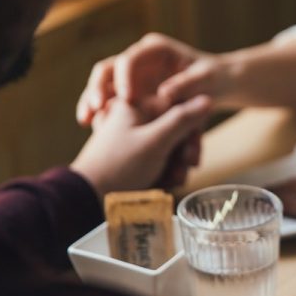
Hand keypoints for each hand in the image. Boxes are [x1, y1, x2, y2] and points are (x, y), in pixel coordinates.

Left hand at [71, 95, 211, 196]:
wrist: (89, 197)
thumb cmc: (119, 166)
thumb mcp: (156, 140)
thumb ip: (182, 119)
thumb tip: (207, 98)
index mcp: (136, 105)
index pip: (178, 107)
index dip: (190, 129)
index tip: (191, 150)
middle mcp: (135, 118)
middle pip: (176, 129)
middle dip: (184, 152)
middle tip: (185, 168)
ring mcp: (134, 138)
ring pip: (170, 147)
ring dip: (177, 165)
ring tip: (173, 181)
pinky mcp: (134, 156)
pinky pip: (159, 159)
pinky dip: (165, 172)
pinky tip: (164, 184)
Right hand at [76, 33, 225, 125]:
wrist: (218, 84)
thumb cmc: (214, 78)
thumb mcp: (206, 80)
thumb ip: (187, 84)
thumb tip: (165, 93)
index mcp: (155, 49)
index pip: (131, 58)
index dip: (125, 77)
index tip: (127, 99)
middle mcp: (139, 58)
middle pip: (108, 69)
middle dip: (98, 87)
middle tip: (95, 108)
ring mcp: (133, 74)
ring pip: (104, 84)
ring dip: (92, 100)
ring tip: (86, 120)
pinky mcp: (131, 91)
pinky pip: (109, 99)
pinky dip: (101, 111)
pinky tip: (92, 126)